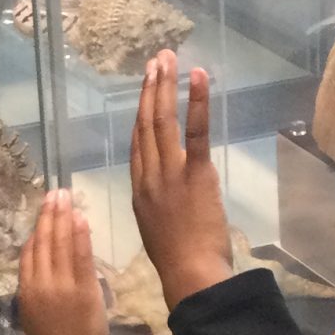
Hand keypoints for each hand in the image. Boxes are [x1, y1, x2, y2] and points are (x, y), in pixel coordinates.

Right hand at [17, 192, 107, 334]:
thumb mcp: (36, 317)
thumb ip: (36, 290)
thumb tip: (41, 266)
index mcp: (26, 292)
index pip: (29, 253)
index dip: (36, 230)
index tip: (43, 213)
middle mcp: (40, 284)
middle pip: (43, 242)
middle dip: (48, 214)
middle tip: (54, 193)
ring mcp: (61, 286)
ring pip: (60, 244)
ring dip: (63, 217)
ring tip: (65, 196)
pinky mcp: (83, 289)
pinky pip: (80, 256)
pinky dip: (80, 235)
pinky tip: (80, 218)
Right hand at [129, 50, 231, 309]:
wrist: (190, 274)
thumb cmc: (178, 261)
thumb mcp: (156, 230)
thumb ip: (158, 205)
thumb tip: (165, 195)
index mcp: (139, 191)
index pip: (137, 145)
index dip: (139, 114)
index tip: (144, 90)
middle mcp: (149, 177)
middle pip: (145, 125)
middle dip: (150, 90)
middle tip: (155, 62)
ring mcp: (170, 174)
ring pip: (162, 121)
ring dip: (164, 87)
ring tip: (167, 61)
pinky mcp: (195, 174)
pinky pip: (195, 132)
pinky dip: (197, 101)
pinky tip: (197, 77)